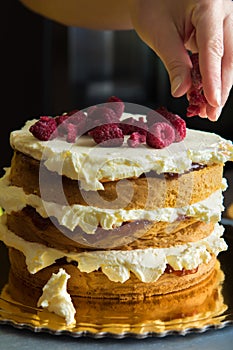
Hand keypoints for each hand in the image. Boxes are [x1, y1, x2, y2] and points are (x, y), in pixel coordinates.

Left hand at [128, 0, 232, 120]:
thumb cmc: (152, 3)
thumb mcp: (159, 33)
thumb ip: (173, 62)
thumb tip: (181, 91)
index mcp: (209, 4)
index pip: (213, 48)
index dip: (213, 78)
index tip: (213, 101)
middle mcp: (224, 10)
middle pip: (228, 56)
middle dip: (220, 88)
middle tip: (212, 113)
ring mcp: (224, 20)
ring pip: (226, 59)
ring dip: (217, 85)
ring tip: (207, 109)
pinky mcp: (218, 30)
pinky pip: (218, 57)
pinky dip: (210, 77)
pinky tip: (204, 95)